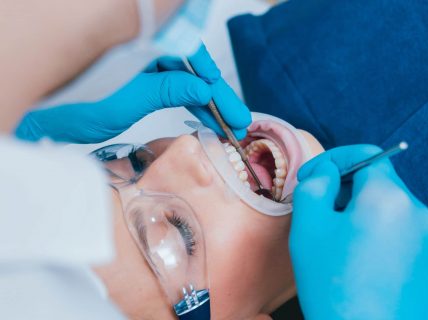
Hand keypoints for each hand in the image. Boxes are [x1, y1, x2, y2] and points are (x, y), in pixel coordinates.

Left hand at [15, 44, 250, 142]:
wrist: (51, 118)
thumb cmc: (80, 104)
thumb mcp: (131, 98)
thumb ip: (169, 90)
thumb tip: (204, 89)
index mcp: (143, 42)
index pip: (190, 53)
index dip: (213, 79)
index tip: (230, 104)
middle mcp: (147, 50)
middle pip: (191, 69)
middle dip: (216, 97)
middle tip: (238, 121)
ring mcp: (145, 66)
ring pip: (185, 81)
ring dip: (206, 103)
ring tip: (227, 126)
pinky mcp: (142, 82)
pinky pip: (173, 90)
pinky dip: (189, 104)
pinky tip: (204, 117)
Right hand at [290, 145, 427, 319]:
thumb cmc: (334, 284)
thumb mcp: (309, 226)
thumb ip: (314, 185)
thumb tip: (327, 174)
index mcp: (389, 196)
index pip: (364, 154)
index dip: (332, 160)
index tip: (309, 178)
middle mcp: (417, 211)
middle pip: (376, 181)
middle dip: (342, 188)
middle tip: (316, 210)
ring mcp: (427, 238)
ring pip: (385, 206)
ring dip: (356, 210)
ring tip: (333, 238)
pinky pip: (397, 230)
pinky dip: (373, 230)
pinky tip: (354, 256)